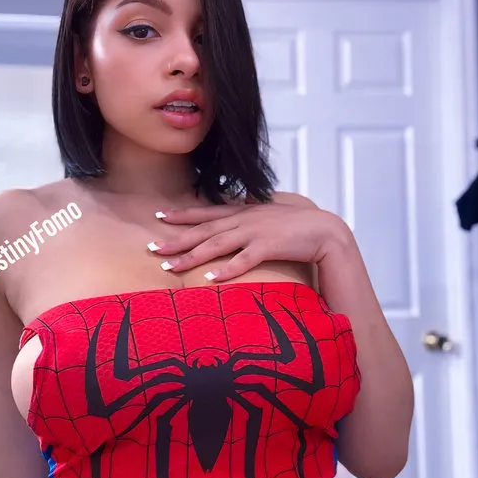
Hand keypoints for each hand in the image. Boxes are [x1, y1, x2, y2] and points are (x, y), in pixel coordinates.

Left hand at [148, 199, 348, 282]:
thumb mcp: (272, 210)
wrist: (326, 230)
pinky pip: (244, 260)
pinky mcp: (269, 247)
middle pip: (203, 230)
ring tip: (170, 266)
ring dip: (192, 255)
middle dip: (176, 239)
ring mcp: (255, 232)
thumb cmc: (299, 223)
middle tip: (152, 247)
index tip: (159, 216)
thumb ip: (255, 205)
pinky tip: (210, 279)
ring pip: (216, 244)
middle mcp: (244, 219)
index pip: (206, 212)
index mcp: (244, 211)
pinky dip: (226, 270)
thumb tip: (245, 198)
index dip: (182, 215)